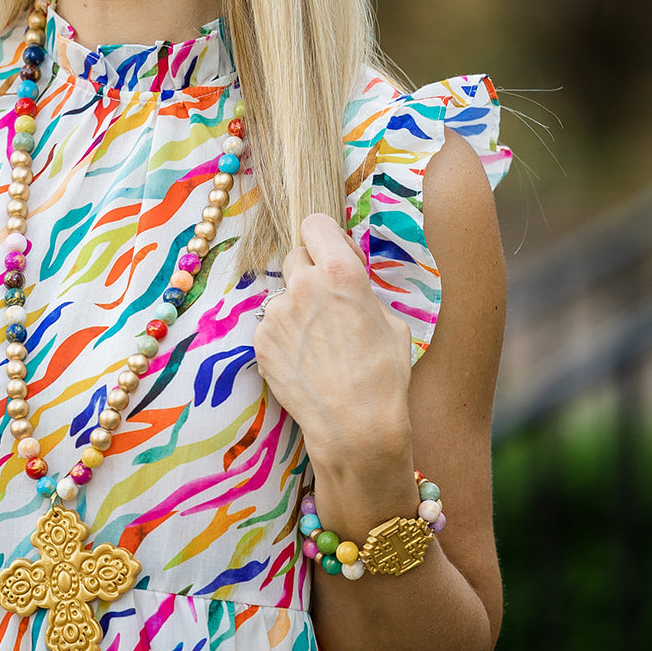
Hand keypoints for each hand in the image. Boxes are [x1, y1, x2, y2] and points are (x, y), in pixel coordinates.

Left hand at [251, 213, 413, 479]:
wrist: (356, 428)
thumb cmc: (384, 376)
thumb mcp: (390, 321)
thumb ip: (361, 291)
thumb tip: (347, 285)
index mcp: (340, 272)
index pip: (315, 223)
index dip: (326, 237)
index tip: (335, 255)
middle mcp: (303, 284)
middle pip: (297, 256)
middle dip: (311, 272)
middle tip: (329, 302)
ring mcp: (277, 313)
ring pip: (285, 295)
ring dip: (298, 308)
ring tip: (321, 344)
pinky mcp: (261, 340)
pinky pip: (272, 326)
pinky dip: (285, 337)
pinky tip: (306, 361)